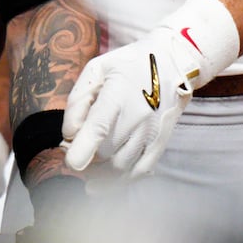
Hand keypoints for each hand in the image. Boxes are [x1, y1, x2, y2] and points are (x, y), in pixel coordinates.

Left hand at [61, 27, 196, 176]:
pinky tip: (105, 180)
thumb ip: (78, 100)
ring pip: (122, 167)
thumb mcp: (97, 68)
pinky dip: (122, 180)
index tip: (71, 162)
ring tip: (87, 166)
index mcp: (118, 94)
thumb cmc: (128, 64)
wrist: (173, 62)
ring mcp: (152, 131)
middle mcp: (138, 116)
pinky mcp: (161, 141)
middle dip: (86, 159)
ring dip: (100, 174)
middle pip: (106, 153)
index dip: (83, 149)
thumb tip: (69, 134)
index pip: (100, 127)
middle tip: (75, 151)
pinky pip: (141, 170)